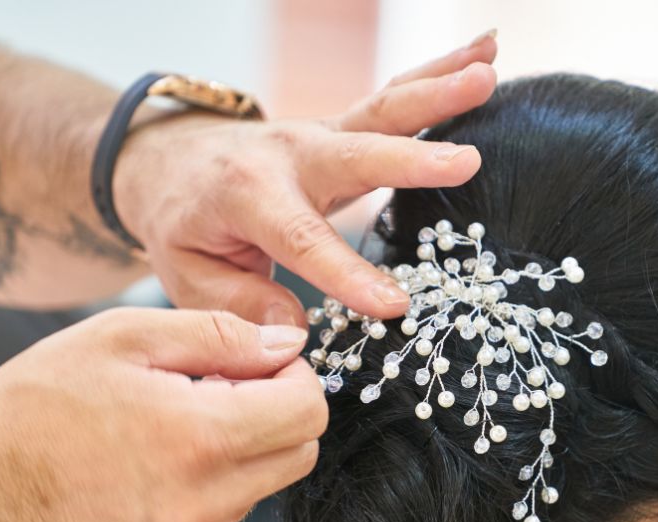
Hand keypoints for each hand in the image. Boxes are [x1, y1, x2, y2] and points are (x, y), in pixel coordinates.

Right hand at [0, 307, 327, 521]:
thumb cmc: (45, 399)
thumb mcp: (128, 336)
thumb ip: (221, 336)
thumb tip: (289, 347)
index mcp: (201, 438)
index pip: (309, 411)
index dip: (296, 377)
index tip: (261, 363)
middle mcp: (207, 499)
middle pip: (301, 451)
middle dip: (280, 411)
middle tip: (223, 387)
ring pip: (269, 481)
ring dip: (248, 446)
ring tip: (183, 422)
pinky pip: (234, 510)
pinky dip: (220, 480)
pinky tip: (167, 460)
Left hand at [113, 31, 498, 325]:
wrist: (169, 161)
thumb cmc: (183, 225)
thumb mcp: (188, 274)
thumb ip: (238, 304)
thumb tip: (294, 331)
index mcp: (247, 196)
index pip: (301, 239)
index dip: (345, 272)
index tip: (392, 303)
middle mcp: (290, 155)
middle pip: (357, 154)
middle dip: (411, 159)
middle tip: (466, 161)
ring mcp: (321, 135)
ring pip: (383, 109)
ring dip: (438, 89)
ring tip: (488, 73)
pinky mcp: (344, 128)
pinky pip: (395, 99)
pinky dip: (439, 74)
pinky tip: (485, 55)